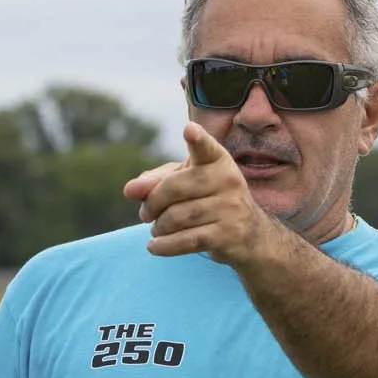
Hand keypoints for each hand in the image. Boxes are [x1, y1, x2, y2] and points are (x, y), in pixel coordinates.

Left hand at [123, 123, 280, 266]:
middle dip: (152, 203)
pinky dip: (164, 245)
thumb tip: (129, 190)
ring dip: (159, 226)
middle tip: (145, 214)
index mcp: (218, 160)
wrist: (248, 235)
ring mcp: (231, 208)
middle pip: (175, 188)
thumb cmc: (208, 200)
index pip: (206, 148)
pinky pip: (185, 240)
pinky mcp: (228, 235)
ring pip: (177, 217)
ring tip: (158, 229)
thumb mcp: (185, 183)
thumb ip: (155, 182)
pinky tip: (154, 246)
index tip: (189, 131)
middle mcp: (228, 180)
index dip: (197, 140)